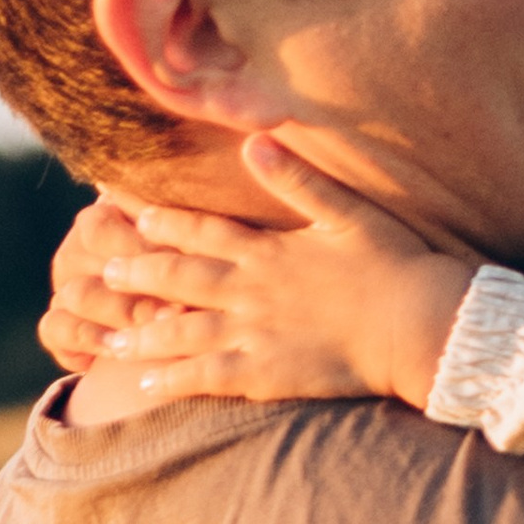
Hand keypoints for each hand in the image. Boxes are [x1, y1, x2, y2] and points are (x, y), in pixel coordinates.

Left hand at [40, 139, 476, 408]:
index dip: (156, 218)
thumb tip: (253, 140)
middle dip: (136, 271)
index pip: (198, 229)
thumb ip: (298, 178)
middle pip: (177, 278)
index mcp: (267, 249)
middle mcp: (250, 290)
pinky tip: (144, 384)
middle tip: (101, 267)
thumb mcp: (349, 211)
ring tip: (108, 332)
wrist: (422, 327)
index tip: (121, 209)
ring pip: (181, 330)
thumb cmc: (396, 265)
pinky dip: (172, 380)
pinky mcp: (266, 375)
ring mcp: (254, 335)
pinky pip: (207, 378)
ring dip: (141, 330)